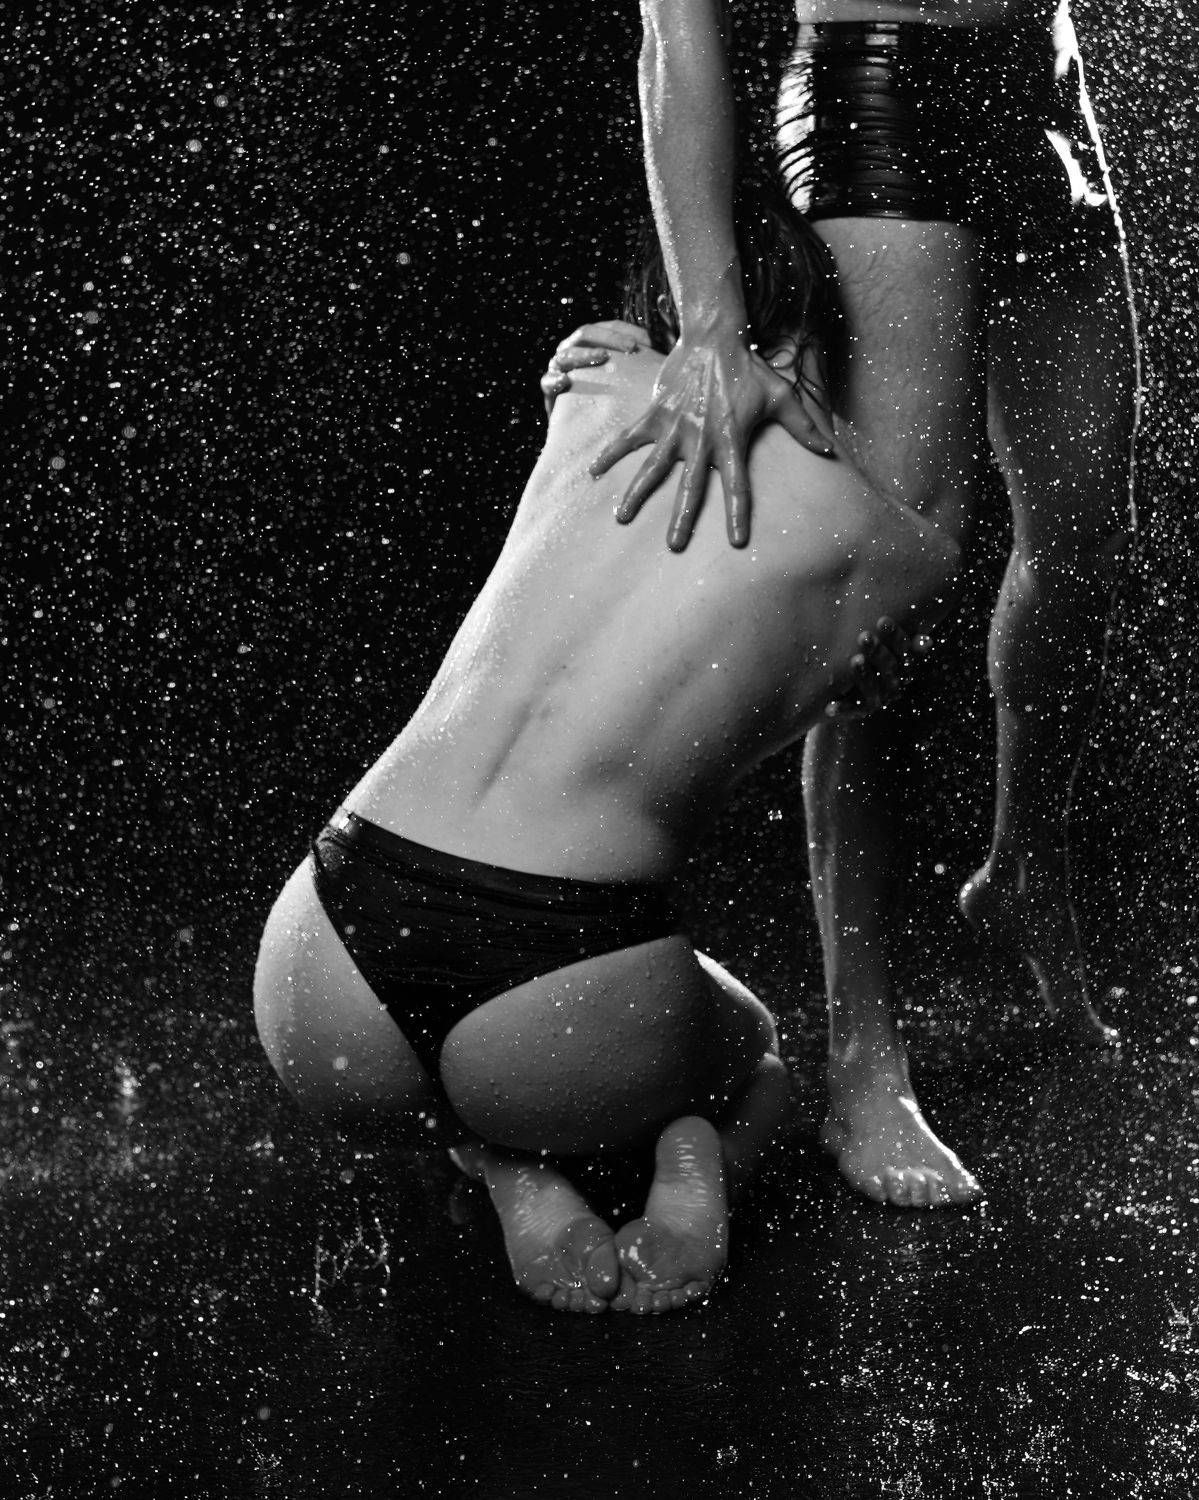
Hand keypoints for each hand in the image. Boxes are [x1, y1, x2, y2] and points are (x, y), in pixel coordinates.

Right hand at [541, 320, 650, 415]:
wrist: (582, 426)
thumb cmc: (610, 397)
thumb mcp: (626, 378)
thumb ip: (639, 364)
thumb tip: (668, 357)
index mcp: (591, 342)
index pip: (607, 327)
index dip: (626, 330)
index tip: (647, 342)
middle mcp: (573, 349)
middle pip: (586, 333)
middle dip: (609, 337)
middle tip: (631, 347)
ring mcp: (558, 367)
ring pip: (567, 354)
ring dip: (585, 354)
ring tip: (602, 358)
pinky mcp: (549, 388)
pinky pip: (547, 381)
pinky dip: (554, 379)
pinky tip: (564, 381)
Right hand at [589, 334, 835, 551]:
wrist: (715, 337)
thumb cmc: (750, 370)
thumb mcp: (781, 397)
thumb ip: (803, 428)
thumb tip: (829, 451)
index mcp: (731, 441)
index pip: (738, 487)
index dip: (738, 515)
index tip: (737, 542)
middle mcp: (701, 439)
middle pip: (690, 488)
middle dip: (681, 519)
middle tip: (674, 547)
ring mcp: (674, 427)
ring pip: (652, 468)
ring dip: (636, 493)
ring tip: (621, 518)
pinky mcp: (655, 413)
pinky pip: (629, 437)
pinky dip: (611, 452)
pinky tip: (593, 471)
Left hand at [826, 617, 931, 720]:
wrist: (840, 684)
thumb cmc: (857, 650)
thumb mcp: (871, 638)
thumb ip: (885, 629)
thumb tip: (903, 615)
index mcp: (901, 660)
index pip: (904, 647)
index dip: (895, 636)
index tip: (881, 620)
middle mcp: (894, 680)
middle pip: (890, 666)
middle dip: (877, 651)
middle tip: (863, 636)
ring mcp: (880, 697)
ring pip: (874, 688)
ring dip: (864, 674)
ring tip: (854, 660)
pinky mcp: (862, 710)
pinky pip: (853, 710)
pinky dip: (843, 708)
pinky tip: (830, 705)